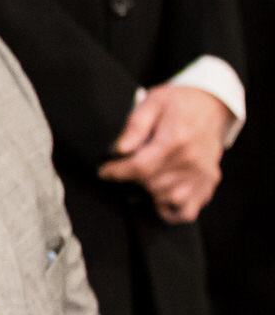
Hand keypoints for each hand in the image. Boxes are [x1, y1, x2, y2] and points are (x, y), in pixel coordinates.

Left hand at [98, 84, 231, 223]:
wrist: (211, 104)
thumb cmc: (178, 103)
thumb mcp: (152, 103)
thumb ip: (134, 126)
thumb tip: (118, 150)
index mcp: (176, 139)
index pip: (139, 167)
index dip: (115, 172)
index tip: (104, 171)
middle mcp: (191, 161)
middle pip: (150, 185)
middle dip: (131, 180)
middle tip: (126, 170)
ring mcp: (201, 175)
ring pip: (165, 200)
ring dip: (149, 193)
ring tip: (144, 177)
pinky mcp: (208, 183)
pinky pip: (186, 211)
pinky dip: (170, 209)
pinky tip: (160, 196)